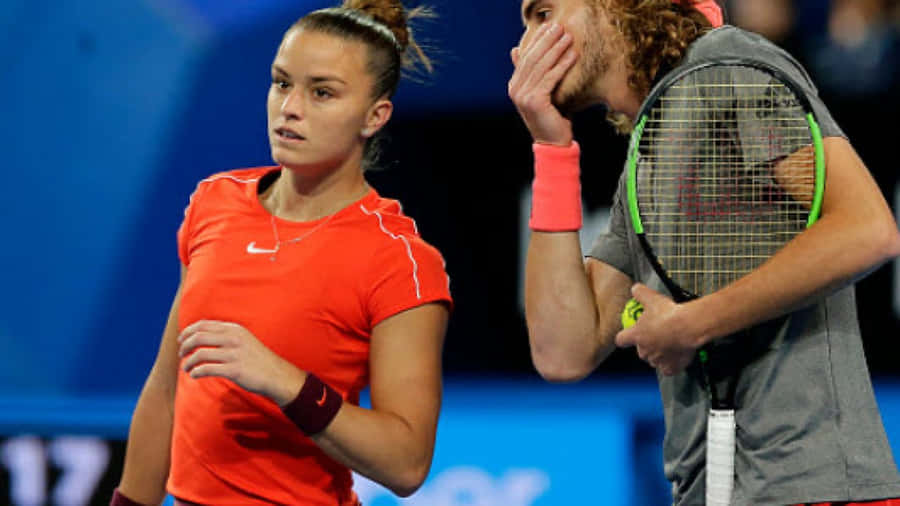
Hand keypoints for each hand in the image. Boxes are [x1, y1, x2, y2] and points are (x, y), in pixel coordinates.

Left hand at [178, 320, 304, 405]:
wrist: (276, 375)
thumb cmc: (257, 359)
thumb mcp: (244, 339)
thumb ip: (226, 335)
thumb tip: (201, 336)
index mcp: (234, 329)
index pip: (203, 325)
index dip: (188, 332)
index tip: (181, 340)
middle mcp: (233, 339)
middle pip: (198, 337)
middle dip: (185, 346)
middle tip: (181, 354)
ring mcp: (234, 354)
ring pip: (200, 354)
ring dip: (188, 362)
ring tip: (186, 368)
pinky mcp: (234, 370)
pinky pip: (207, 369)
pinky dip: (196, 372)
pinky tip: (194, 375)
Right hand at [508, 22, 576, 145]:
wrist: (552, 143)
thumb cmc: (550, 117)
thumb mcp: (538, 93)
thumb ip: (530, 74)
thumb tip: (516, 51)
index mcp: (514, 87)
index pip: (525, 58)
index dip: (537, 41)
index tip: (549, 27)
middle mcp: (515, 90)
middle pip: (532, 59)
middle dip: (547, 41)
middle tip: (560, 27)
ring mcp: (523, 96)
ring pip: (542, 66)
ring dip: (557, 50)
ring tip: (569, 38)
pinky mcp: (535, 101)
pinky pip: (551, 78)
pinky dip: (563, 65)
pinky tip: (573, 56)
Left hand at [614, 284, 699, 375]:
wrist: (689, 326)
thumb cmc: (669, 313)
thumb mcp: (652, 298)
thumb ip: (640, 293)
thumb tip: (635, 288)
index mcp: (636, 335)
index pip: (621, 340)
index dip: (624, 337)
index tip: (627, 335)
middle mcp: (644, 350)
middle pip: (640, 350)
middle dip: (646, 345)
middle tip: (658, 334)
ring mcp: (657, 360)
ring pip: (654, 360)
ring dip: (659, 354)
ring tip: (669, 343)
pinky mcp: (671, 367)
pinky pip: (667, 369)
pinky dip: (671, 365)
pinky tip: (676, 357)